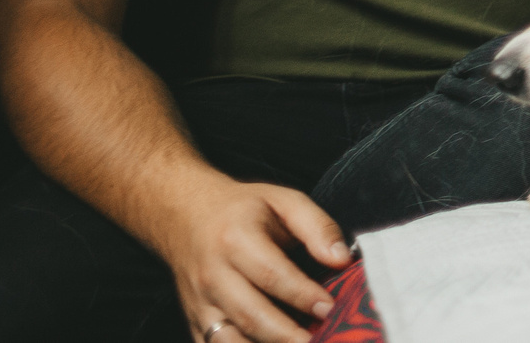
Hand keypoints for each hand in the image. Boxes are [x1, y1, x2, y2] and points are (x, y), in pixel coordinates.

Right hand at [153, 172, 352, 342]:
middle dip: (287, 334)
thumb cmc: (243, 209)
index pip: (271, 274)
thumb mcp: (284, 201)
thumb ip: (317, 227)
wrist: (186, 217)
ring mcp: (200, 303)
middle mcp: (213, 275)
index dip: (302, 295)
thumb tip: (342, 259)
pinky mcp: (195, 322)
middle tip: (319, 341)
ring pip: (229, 339)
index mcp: (236, 239)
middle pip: (250, 314)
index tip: (330, 308)